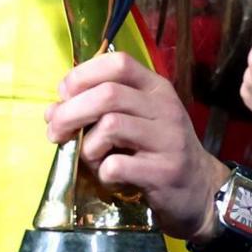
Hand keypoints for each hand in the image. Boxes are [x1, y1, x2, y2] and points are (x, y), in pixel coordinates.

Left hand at [45, 51, 226, 238]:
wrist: (200, 189)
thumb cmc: (158, 152)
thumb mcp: (135, 122)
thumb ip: (97, 110)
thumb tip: (52, 111)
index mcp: (156, 88)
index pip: (118, 62)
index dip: (82, 75)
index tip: (64, 95)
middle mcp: (165, 108)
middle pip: (108, 94)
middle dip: (70, 112)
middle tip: (56, 133)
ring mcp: (168, 139)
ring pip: (110, 126)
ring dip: (87, 146)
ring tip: (90, 159)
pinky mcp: (164, 171)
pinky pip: (117, 165)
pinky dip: (102, 173)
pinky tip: (110, 177)